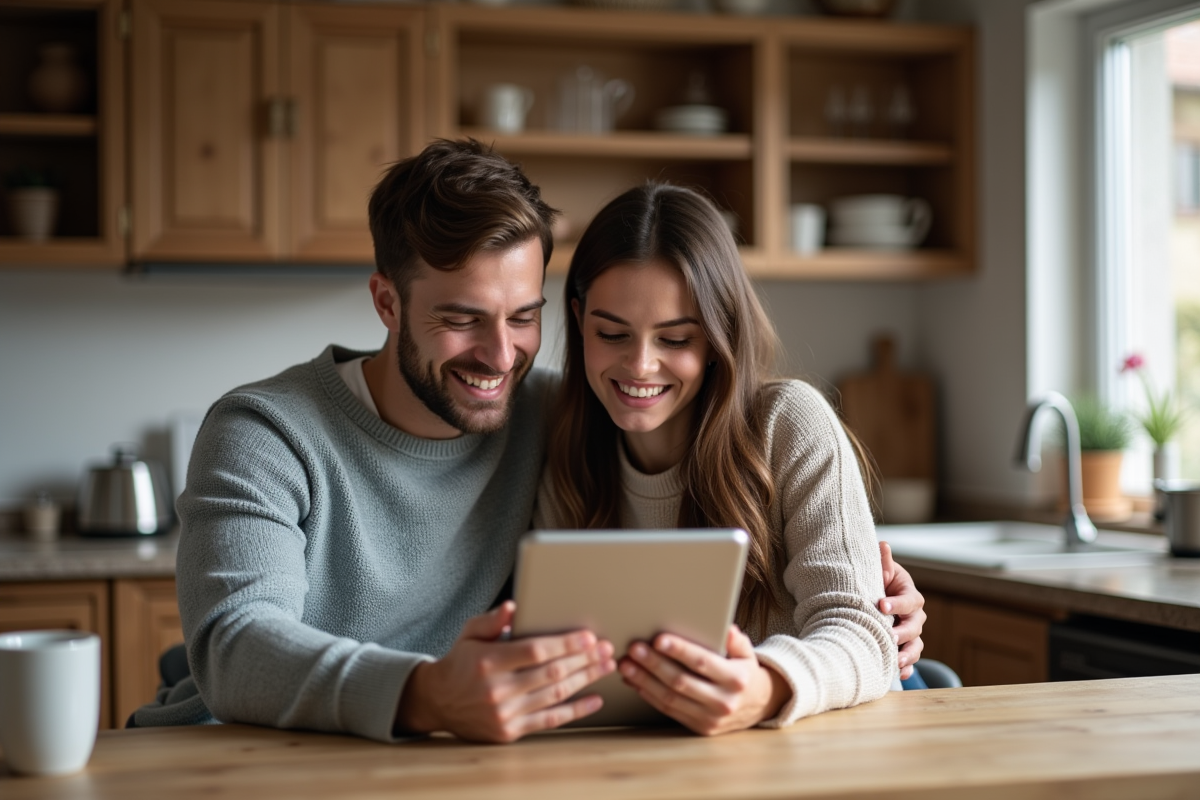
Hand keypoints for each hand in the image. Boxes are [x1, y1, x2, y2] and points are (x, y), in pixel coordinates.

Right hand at [395, 601, 615, 742]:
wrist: (437, 702)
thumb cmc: (460, 661)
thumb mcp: (469, 634)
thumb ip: (492, 620)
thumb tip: (514, 606)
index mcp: (489, 661)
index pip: (535, 651)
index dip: (565, 644)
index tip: (589, 637)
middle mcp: (497, 689)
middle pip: (552, 673)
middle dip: (584, 660)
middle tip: (607, 650)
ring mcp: (505, 713)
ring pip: (555, 695)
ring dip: (586, 680)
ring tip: (606, 667)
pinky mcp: (510, 732)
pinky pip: (550, 721)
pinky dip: (576, 711)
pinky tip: (595, 699)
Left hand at [619, 626, 789, 735]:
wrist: (759, 706)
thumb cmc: (745, 672)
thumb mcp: (747, 653)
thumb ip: (735, 640)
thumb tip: (725, 628)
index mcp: (736, 679)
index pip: (703, 662)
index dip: (680, 651)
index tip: (659, 639)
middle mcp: (723, 701)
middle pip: (681, 681)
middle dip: (654, 664)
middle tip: (634, 649)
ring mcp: (710, 718)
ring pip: (671, 698)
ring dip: (644, 681)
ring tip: (626, 665)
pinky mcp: (699, 728)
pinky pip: (669, 710)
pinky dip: (649, 695)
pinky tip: (635, 682)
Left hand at [878, 541, 925, 679]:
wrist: (881, 601)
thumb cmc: (881, 584)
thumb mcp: (883, 573)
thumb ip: (884, 563)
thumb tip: (882, 544)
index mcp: (910, 596)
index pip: (909, 601)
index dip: (897, 603)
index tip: (881, 605)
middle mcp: (915, 617)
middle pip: (915, 626)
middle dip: (902, 633)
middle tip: (889, 636)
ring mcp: (912, 635)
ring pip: (915, 646)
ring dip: (907, 655)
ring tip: (895, 661)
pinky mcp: (906, 649)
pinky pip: (910, 661)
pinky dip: (906, 669)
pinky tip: (897, 675)